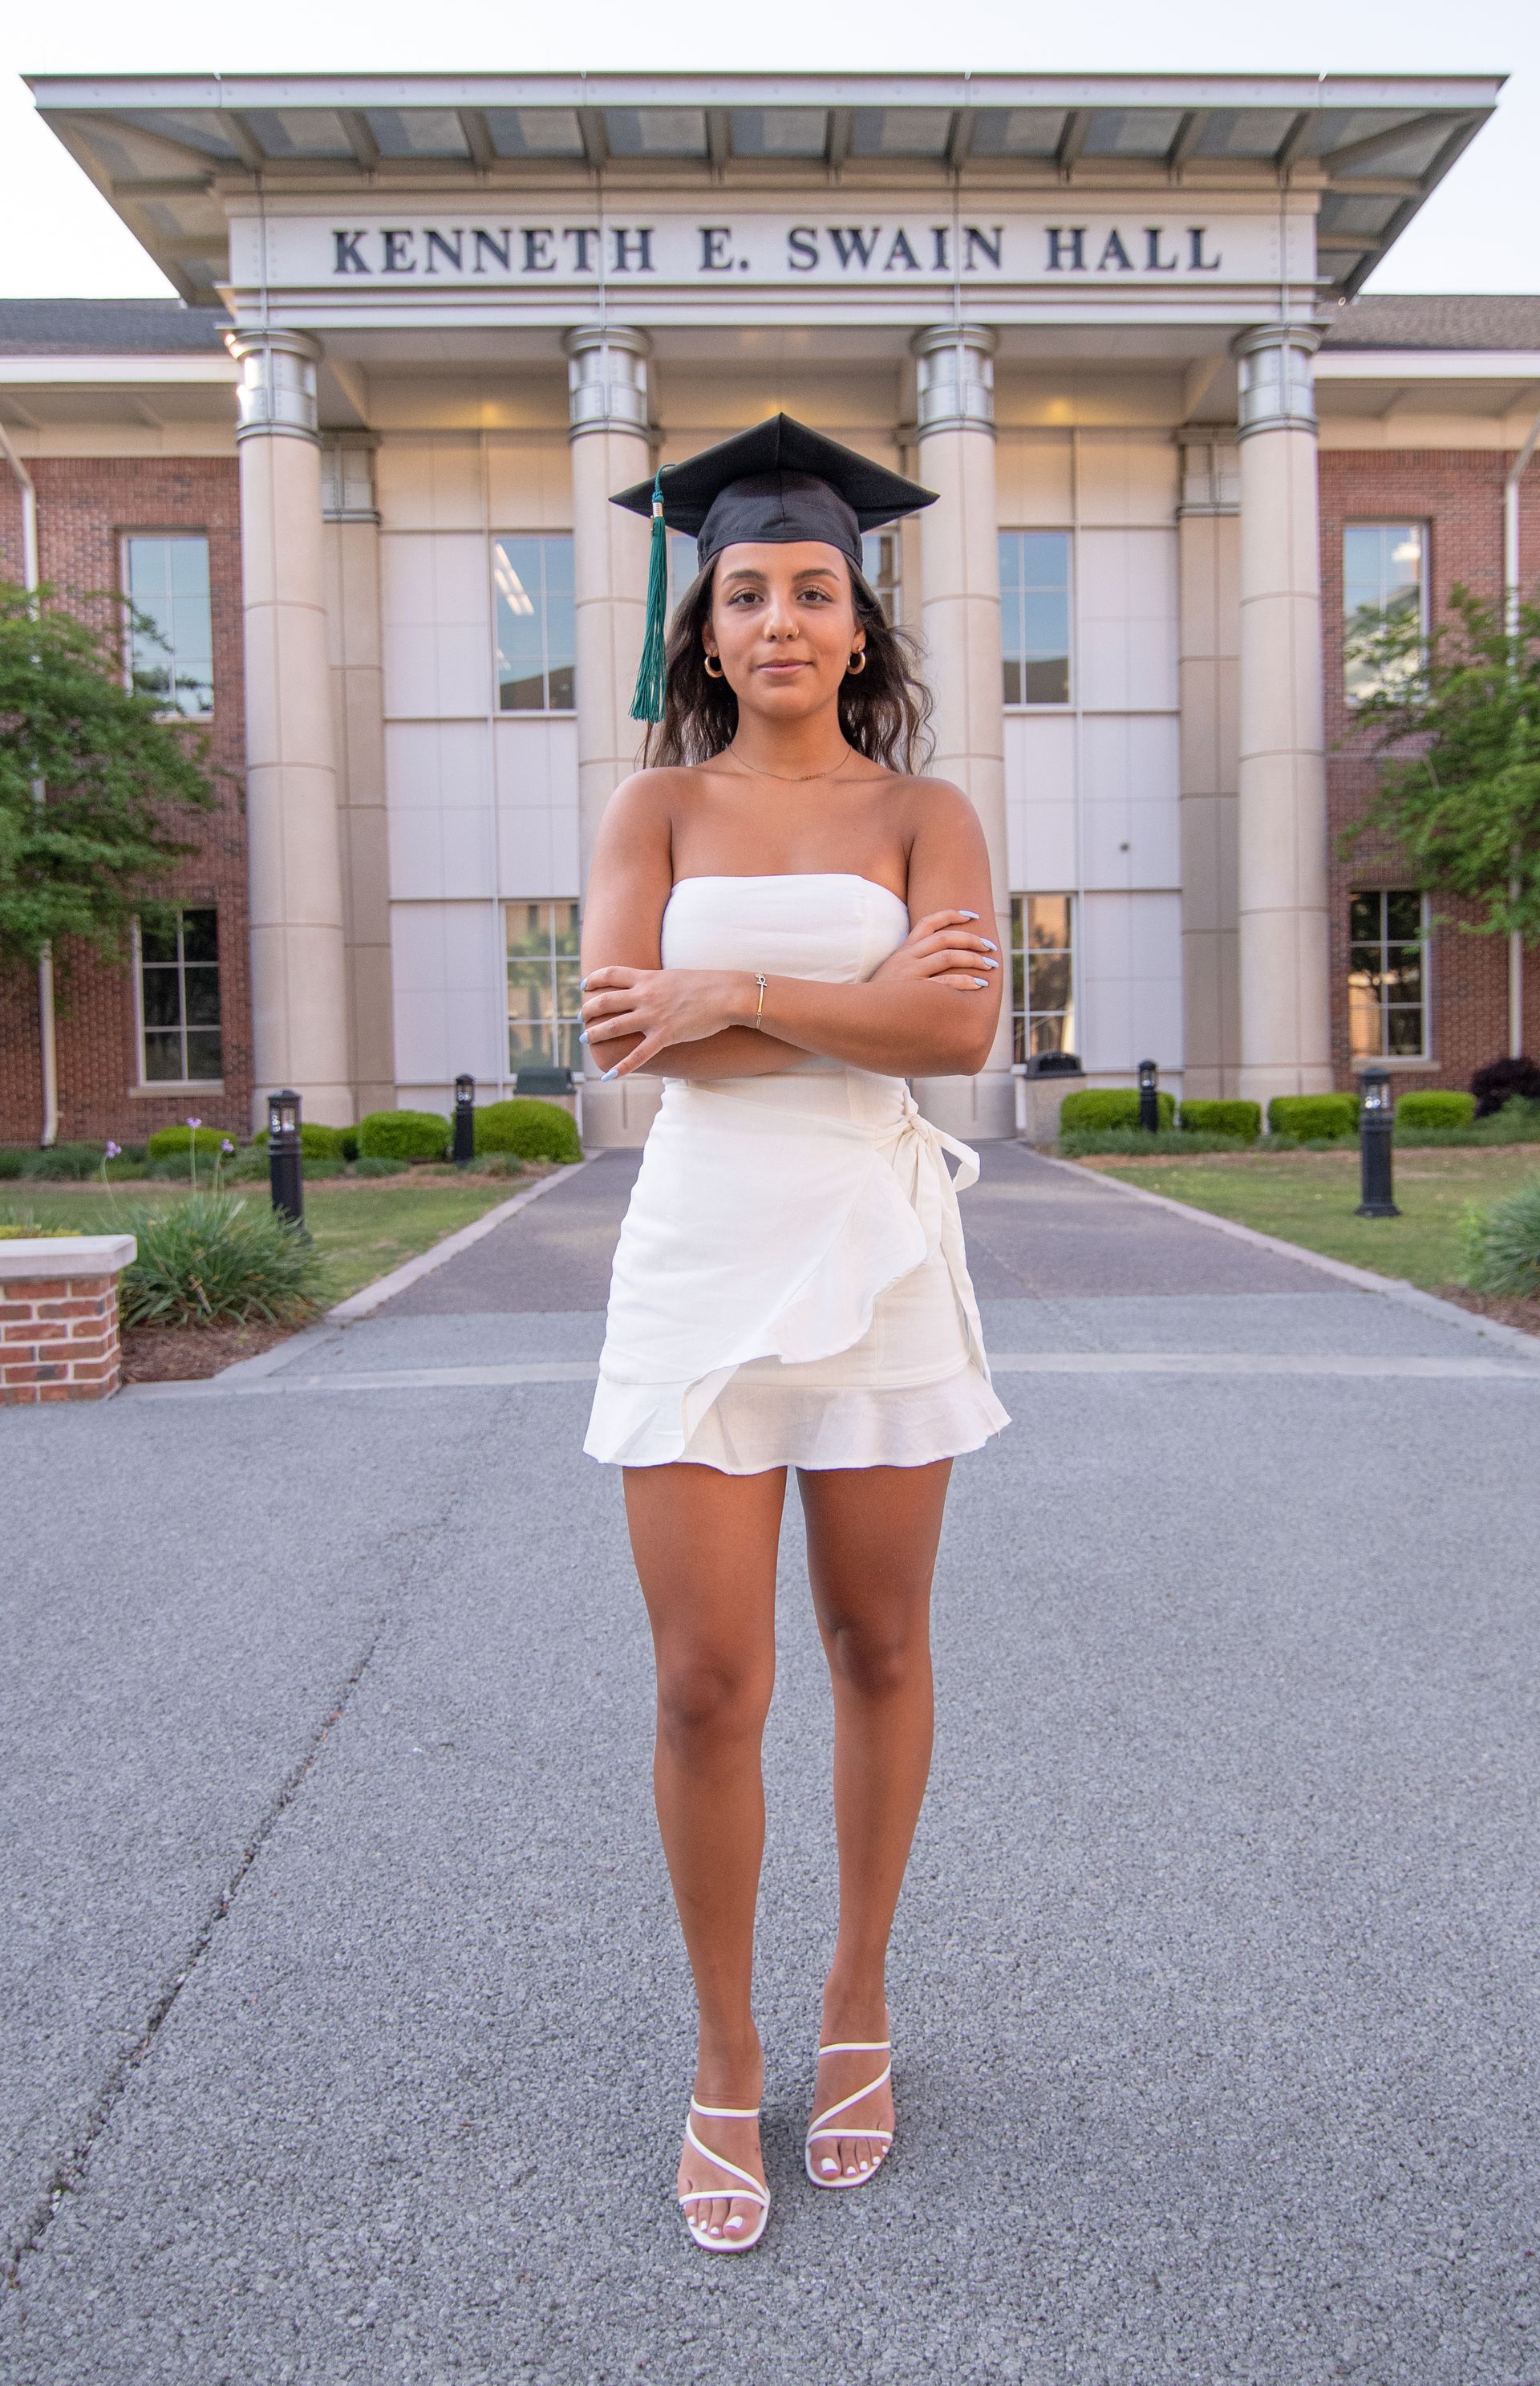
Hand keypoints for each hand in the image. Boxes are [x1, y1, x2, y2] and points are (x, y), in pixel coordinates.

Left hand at [580, 966, 748, 1078]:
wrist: (727, 995)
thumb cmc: (708, 984)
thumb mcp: (676, 977)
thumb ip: (659, 983)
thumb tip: (652, 987)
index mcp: (648, 978)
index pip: (611, 974)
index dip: (594, 979)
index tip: (584, 986)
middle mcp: (645, 996)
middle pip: (606, 1001)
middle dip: (589, 1010)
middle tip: (581, 1018)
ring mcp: (653, 1016)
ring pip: (614, 1026)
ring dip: (595, 1034)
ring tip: (585, 1039)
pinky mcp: (665, 1035)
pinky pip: (638, 1054)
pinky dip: (622, 1067)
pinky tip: (608, 1076)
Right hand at [868, 910, 999, 992]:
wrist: (854, 1016)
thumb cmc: (877, 999)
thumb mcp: (891, 974)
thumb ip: (911, 964)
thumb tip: (938, 961)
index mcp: (902, 951)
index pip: (928, 922)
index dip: (952, 915)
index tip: (973, 916)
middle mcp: (906, 958)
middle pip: (945, 938)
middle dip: (972, 940)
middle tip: (991, 948)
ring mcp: (909, 975)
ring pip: (948, 957)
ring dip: (973, 959)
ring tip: (990, 966)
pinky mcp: (913, 993)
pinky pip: (944, 984)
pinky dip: (964, 983)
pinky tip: (978, 985)